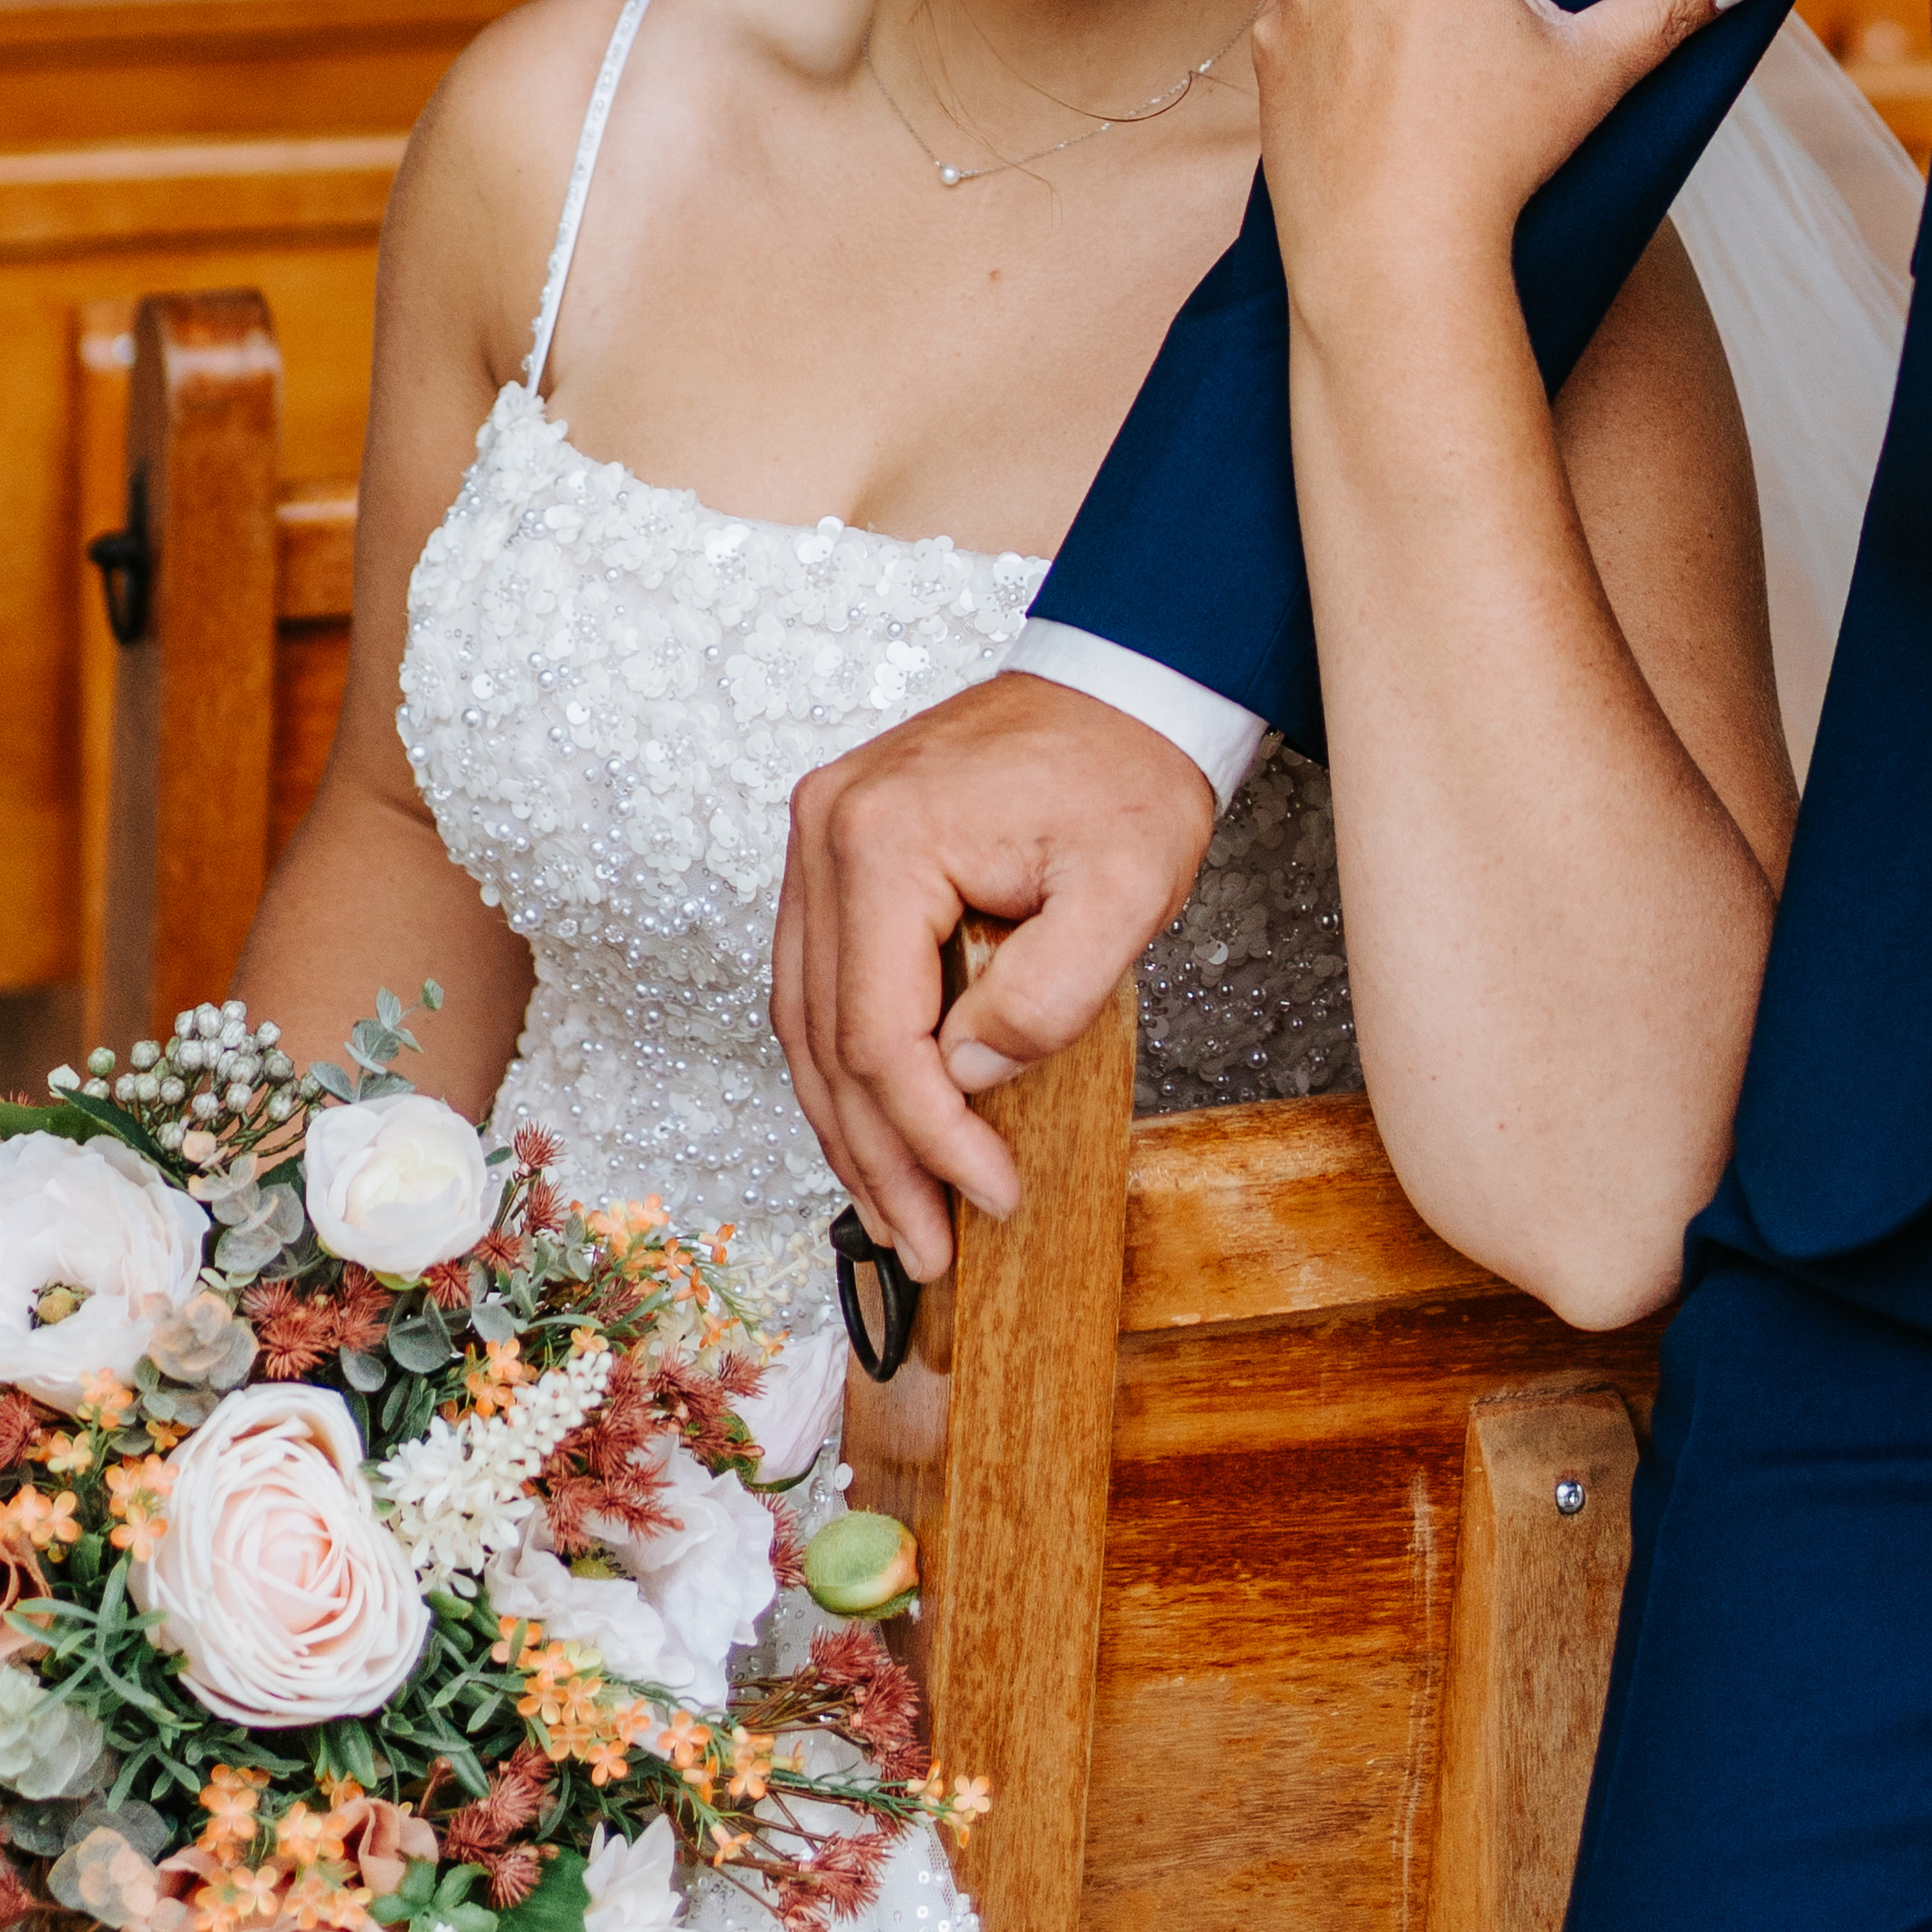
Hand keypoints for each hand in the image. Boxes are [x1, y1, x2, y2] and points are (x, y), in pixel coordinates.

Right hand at [774, 670, 1214, 1278]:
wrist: (1118, 684)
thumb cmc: (1126, 771)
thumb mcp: (1126, 885)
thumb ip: (1051, 991)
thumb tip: (970, 1075)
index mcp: (883, 840)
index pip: (882, 1034)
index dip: (930, 1138)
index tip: (987, 1199)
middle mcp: (825, 833)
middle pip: (828, 1040)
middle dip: (879, 1158)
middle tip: (926, 1247)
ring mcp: (819, 838)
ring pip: (805, 1021)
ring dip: (850, 1127)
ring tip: (897, 1214)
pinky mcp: (837, 851)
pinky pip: (820, 983)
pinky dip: (846, 1065)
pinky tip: (879, 1125)